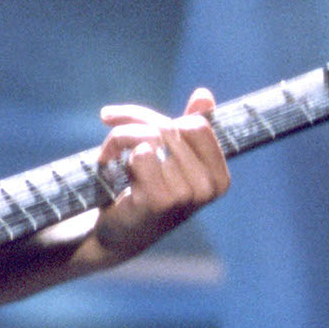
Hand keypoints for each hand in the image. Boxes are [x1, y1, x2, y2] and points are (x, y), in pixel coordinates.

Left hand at [92, 87, 228, 261]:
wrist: (118, 233)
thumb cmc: (145, 192)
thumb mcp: (169, 159)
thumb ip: (190, 129)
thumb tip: (203, 94)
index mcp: (219, 177)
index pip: (196, 124)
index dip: (158, 119)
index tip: (131, 123)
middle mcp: (208, 188)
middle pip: (171, 128)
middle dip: (134, 126)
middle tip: (113, 139)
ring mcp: (186, 196)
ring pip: (152, 138)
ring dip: (120, 139)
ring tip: (109, 155)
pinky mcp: (159, 201)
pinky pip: (141, 153)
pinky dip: (117, 155)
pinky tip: (110, 170)